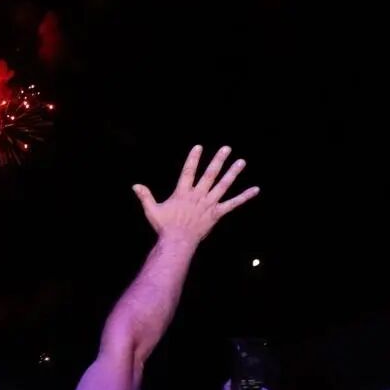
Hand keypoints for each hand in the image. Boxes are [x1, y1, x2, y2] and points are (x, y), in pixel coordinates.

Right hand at [133, 145, 259, 243]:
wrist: (177, 242)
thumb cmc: (164, 227)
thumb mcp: (152, 210)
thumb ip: (145, 196)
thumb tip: (135, 185)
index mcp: (183, 193)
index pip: (188, 171)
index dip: (193, 158)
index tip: (199, 146)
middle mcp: (198, 195)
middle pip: (210, 174)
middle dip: (218, 160)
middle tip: (226, 148)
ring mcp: (209, 204)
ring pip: (223, 185)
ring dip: (232, 173)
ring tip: (241, 161)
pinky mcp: (216, 214)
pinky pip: (232, 204)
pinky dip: (244, 197)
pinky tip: (255, 189)